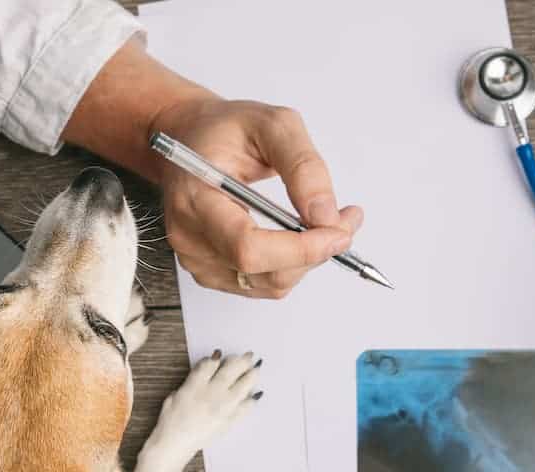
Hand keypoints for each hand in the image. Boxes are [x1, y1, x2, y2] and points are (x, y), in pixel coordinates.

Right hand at [151, 97, 362, 298]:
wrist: (188, 141)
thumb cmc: (221, 130)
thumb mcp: (271, 124)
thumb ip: (302, 166)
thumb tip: (325, 215)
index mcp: (195, 198)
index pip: (247, 247)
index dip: (300, 249)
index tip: (338, 231)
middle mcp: (189, 236)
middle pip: (263, 272)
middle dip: (315, 253)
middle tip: (346, 222)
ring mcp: (197, 259)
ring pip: (270, 284)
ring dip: (308, 260)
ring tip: (326, 224)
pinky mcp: (210, 271)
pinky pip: (263, 284)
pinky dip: (292, 265)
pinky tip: (300, 238)